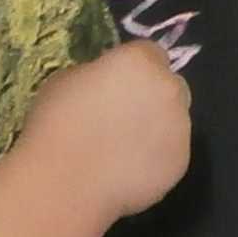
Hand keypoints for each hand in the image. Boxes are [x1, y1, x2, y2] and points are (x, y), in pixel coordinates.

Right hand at [12, 41, 191, 219]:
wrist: (64, 183)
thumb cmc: (55, 125)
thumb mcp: (66, 81)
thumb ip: (98, 75)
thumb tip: (107, 84)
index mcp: (140, 62)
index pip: (149, 53)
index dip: (134, 68)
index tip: (116, 84)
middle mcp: (168, 88)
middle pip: (169, 85)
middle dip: (152, 95)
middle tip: (124, 117)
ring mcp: (180, 126)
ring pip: (174, 120)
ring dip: (156, 126)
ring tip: (123, 149)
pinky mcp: (181, 161)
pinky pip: (172, 152)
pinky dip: (156, 157)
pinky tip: (127, 169)